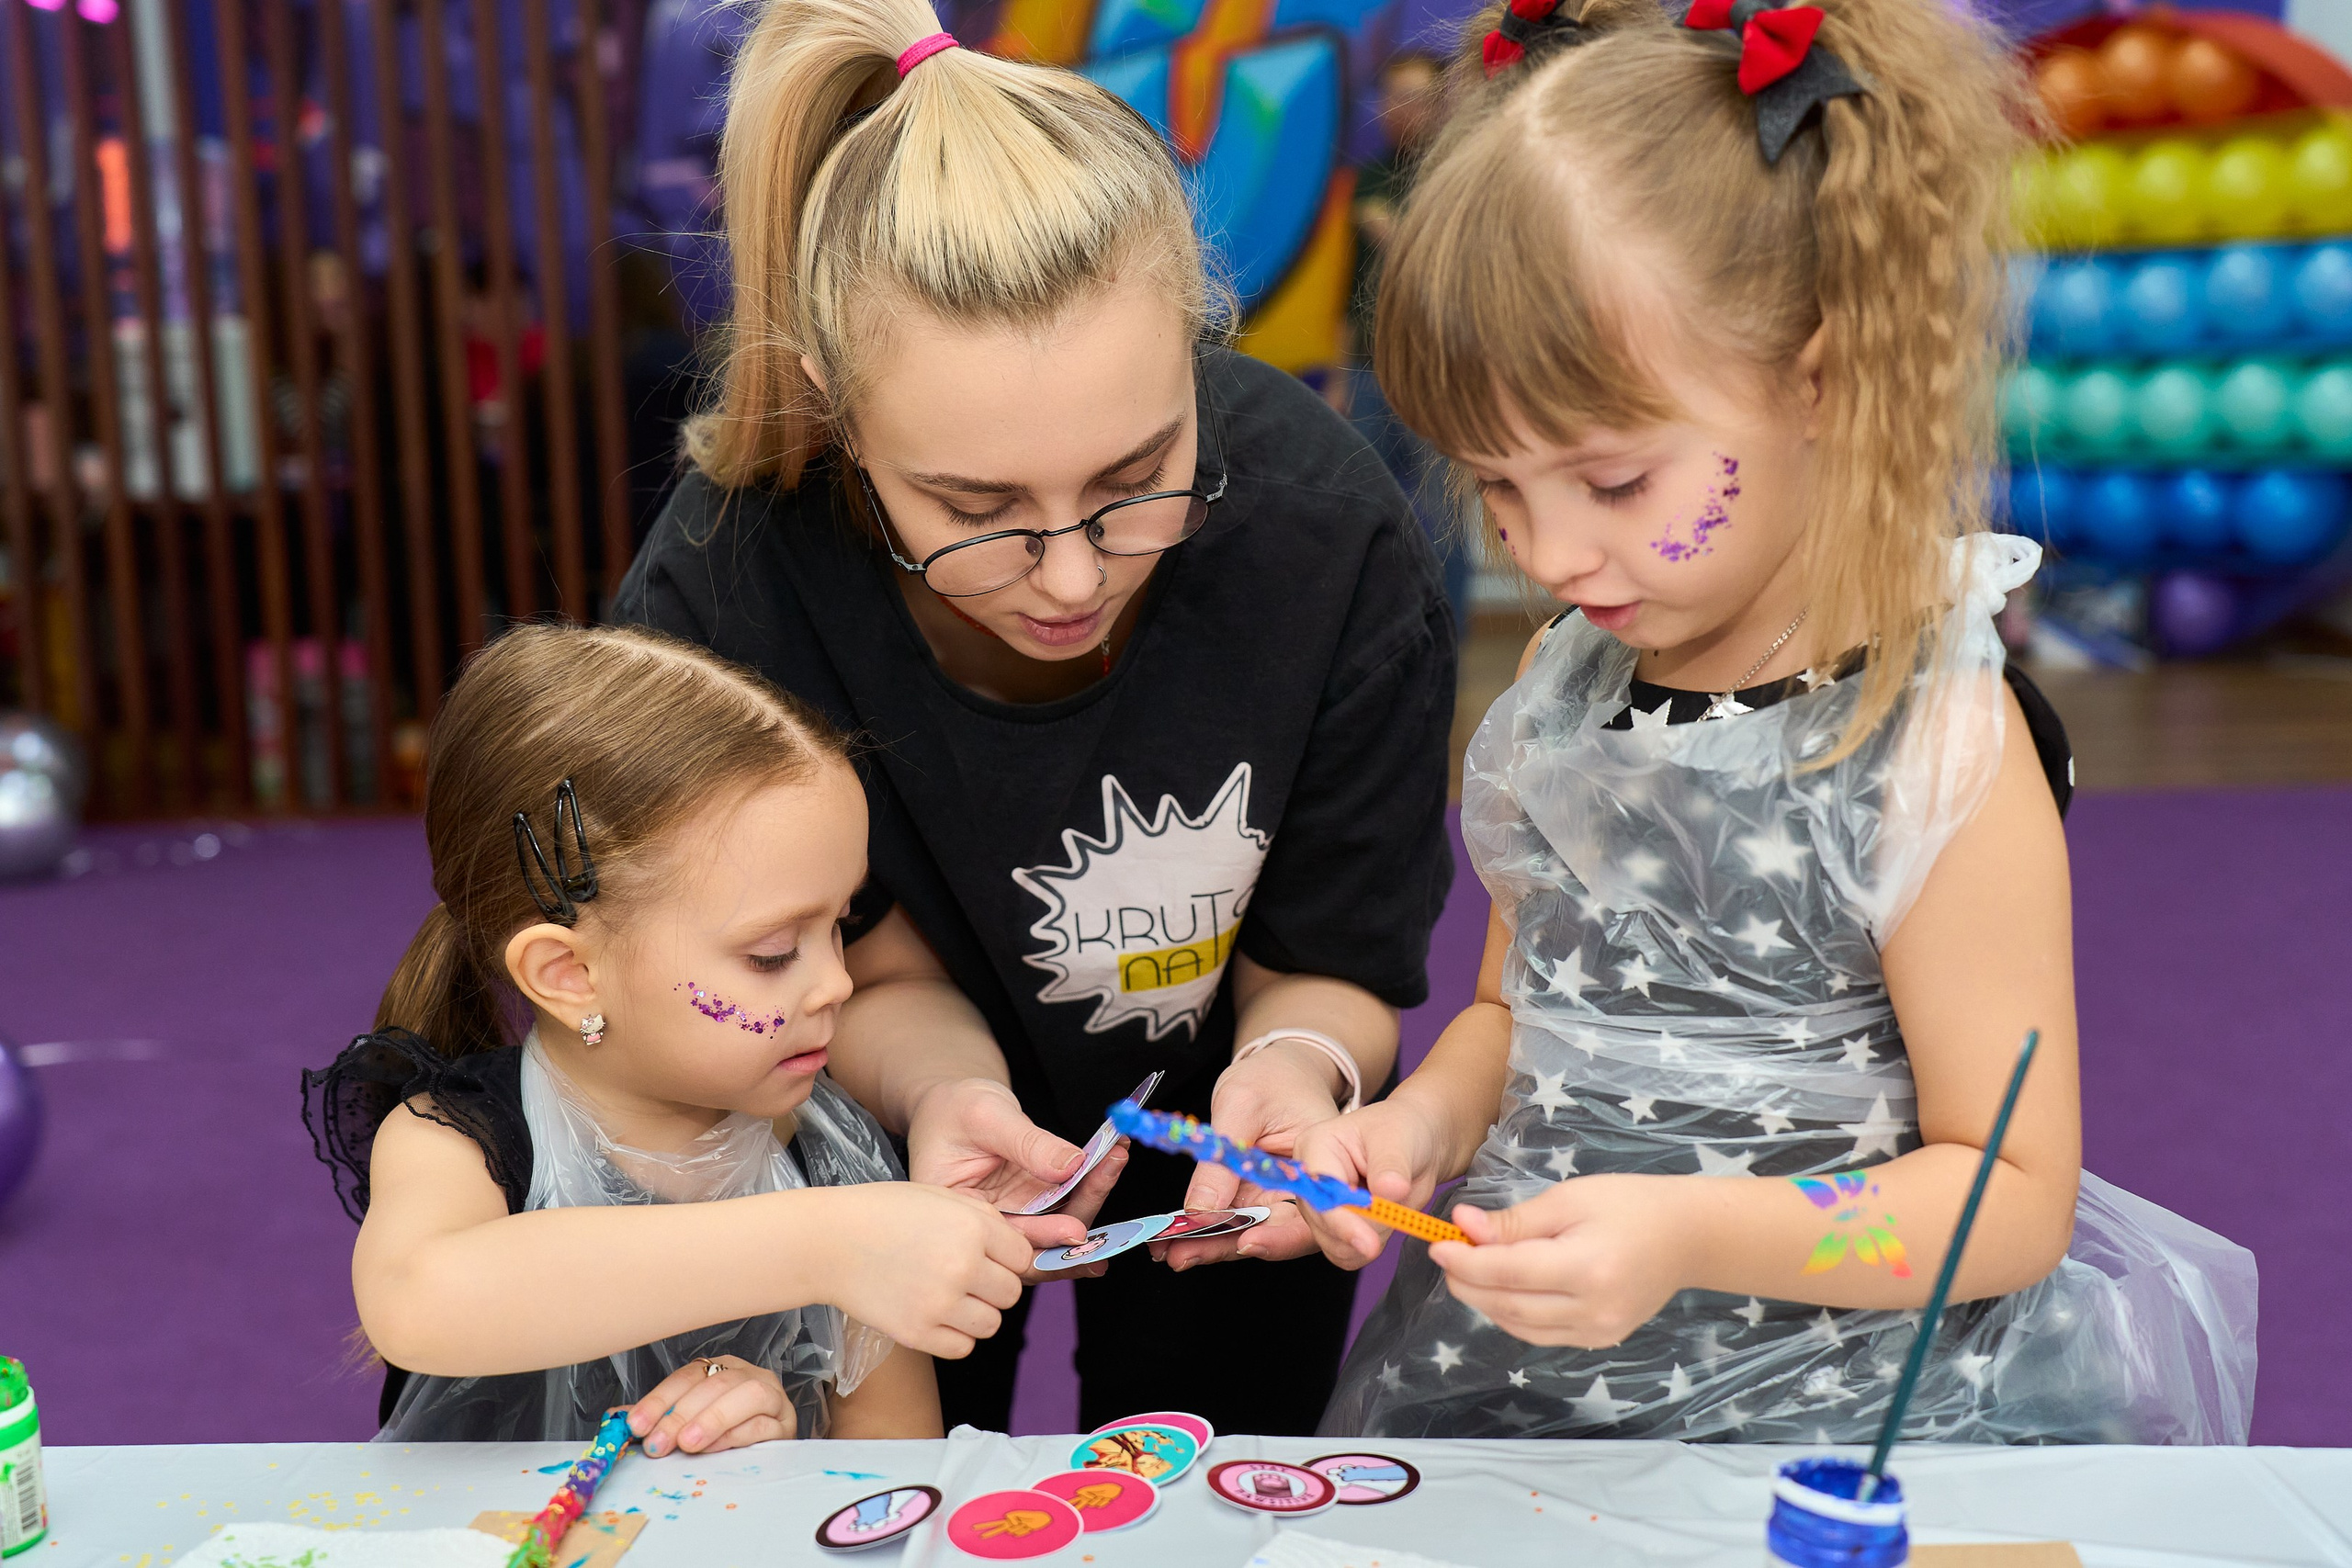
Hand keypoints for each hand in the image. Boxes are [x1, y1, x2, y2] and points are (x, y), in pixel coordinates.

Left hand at [626, 1356, 794, 1456]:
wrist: (772, 1451)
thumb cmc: (727, 1433)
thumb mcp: (690, 1421)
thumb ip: (660, 1417)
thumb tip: (616, 1417)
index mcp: (722, 1368)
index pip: (688, 1375)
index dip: (660, 1398)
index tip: (636, 1424)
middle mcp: (748, 1375)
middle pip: (715, 1384)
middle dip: (681, 1413)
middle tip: (657, 1443)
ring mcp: (772, 1397)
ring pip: (747, 1395)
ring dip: (713, 1419)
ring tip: (687, 1444)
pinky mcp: (785, 1424)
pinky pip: (764, 1423)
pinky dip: (737, 1434)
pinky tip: (714, 1448)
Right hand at [816, 1183, 1032, 1359]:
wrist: (829, 1241)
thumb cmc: (882, 1213)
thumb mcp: (938, 1196)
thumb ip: (983, 1218)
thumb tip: (1017, 1246)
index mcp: (972, 1228)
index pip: (1022, 1257)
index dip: (1007, 1257)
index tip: (989, 1256)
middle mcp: (962, 1266)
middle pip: (1011, 1294)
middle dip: (994, 1286)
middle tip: (966, 1277)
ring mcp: (940, 1303)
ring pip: (991, 1324)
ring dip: (977, 1313)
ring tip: (950, 1297)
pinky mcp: (918, 1333)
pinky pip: (962, 1347)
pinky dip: (955, 1336)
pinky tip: (936, 1315)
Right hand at [904, 1076, 1125, 1279]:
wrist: (953, 1103)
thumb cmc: (954, 1109)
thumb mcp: (986, 1117)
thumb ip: (1027, 1143)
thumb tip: (1072, 1166)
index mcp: (961, 1218)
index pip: (1005, 1241)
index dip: (1043, 1238)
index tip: (1077, 1229)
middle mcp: (988, 1228)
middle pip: (1040, 1245)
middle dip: (1081, 1216)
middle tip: (1108, 1174)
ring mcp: (1015, 1217)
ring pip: (1060, 1227)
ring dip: (1093, 1195)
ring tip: (1115, 1157)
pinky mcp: (1034, 1204)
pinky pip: (1067, 1204)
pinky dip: (1091, 1184)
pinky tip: (1110, 1159)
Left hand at [1153, 1042, 1343, 1271]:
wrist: (1280, 1067)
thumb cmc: (1273, 1076)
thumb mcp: (1243, 1105)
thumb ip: (1222, 1159)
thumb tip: (1201, 1210)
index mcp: (1321, 1168)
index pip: (1310, 1219)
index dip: (1281, 1239)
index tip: (1245, 1243)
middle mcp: (1304, 1192)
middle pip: (1275, 1234)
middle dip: (1227, 1248)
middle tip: (1180, 1256)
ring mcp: (1279, 1196)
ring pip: (1249, 1232)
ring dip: (1209, 1245)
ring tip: (1166, 1251)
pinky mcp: (1258, 1196)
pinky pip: (1235, 1219)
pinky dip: (1205, 1229)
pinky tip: (1175, 1236)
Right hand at [1286, 1098, 1451, 1270]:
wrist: (1418, 1145)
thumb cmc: (1404, 1130)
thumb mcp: (1399, 1140)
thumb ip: (1391, 1167)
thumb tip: (1389, 1190)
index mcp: (1316, 1146)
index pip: (1319, 1191)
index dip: (1341, 1220)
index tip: (1369, 1242)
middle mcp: (1311, 1179)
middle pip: (1321, 1223)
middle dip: (1359, 1232)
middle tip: (1395, 1220)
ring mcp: (1321, 1206)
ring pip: (1333, 1244)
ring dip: (1368, 1240)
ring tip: (1393, 1211)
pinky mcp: (1335, 1227)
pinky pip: (1345, 1253)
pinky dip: (1368, 1248)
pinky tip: (1386, 1225)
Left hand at [1429, 1174, 1698, 1347]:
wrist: (1687, 1237)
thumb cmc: (1628, 1204)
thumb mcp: (1569, 1199)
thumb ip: (1515, 1221)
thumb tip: (1462, 1227)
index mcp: (1587, 1268)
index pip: (1508, 1273)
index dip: (1465, 1262)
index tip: (1437, 1243)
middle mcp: (1592, 1310)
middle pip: (1508, 1305)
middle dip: (1467, 1283)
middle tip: (1446, 1255)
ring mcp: (1598, 1332)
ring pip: (1519, 1325)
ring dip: (1484, 1300)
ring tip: (1467, 1270)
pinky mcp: (1599, 1340)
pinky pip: (1540, 1333)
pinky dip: (1511, 1313)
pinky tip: (1500, 1289)